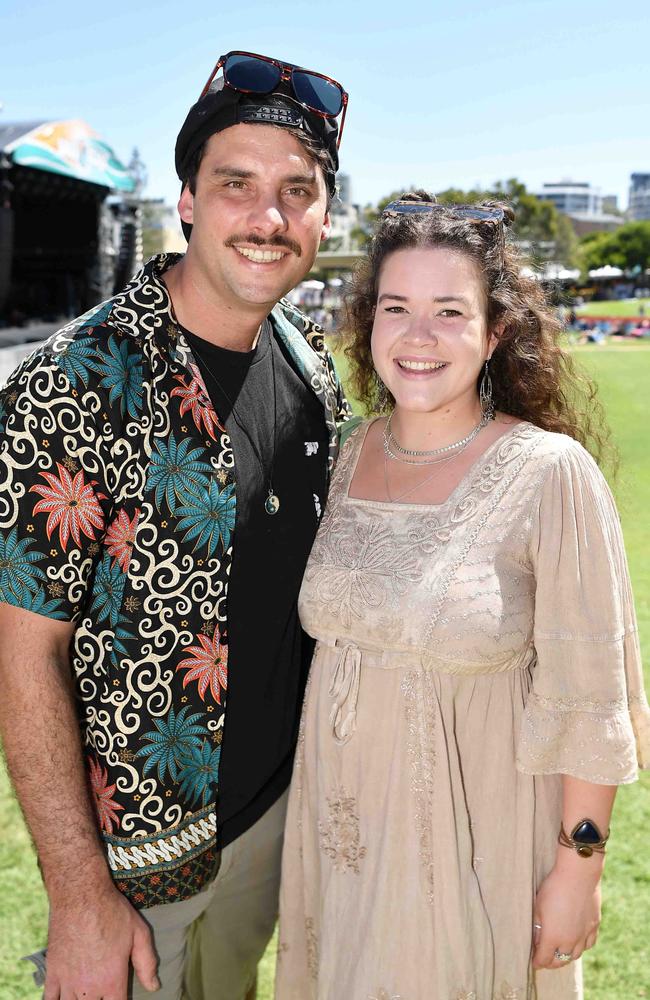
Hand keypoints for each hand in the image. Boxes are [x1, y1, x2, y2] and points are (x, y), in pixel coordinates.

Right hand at [43, 881, 159, 998]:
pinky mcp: (52, 973)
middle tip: (103, 992)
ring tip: (86, 993)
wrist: (80, 895)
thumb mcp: (139, 933)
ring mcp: (67, 982)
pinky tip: (64, 996)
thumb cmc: (112, 911)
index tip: (119, 995)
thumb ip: (147, 963)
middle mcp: (89, 987)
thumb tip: (154, 987)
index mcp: (112, 980)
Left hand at [532, 862, 600, 969]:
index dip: (537, 962)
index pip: (544, 959)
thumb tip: (537, 940)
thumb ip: (537, 927)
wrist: (578, 876)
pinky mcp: (594, 926)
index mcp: (553, 938)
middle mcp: (570, 941)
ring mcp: (584, 934)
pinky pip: (589, 944)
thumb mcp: (538, 907)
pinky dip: (581, 947)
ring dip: (566, 957)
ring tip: (560, 954)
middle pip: (560, 961)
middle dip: (551, 963)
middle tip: (545, 961)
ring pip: (575, 955)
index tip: (534, 963)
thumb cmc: (553, 889)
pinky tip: (578, 944)